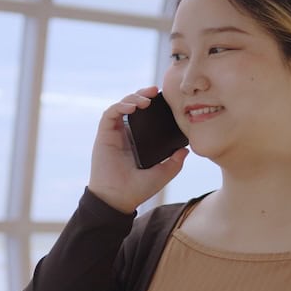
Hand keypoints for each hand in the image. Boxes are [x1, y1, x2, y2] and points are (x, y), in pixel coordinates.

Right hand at [87, 86, 187, 213]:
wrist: (118, 199)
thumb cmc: (137, 189)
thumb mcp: (162, 174)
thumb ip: (175, 163)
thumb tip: (187, 149)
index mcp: (138, 141)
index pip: (145, 116)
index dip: (153, 104)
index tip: (165, 98)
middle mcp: (125, 134)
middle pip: (132, 106)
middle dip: (143, 95)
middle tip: (156, 90)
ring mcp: (114, 134)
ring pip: (121, 106)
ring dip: (132, 98)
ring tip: (145, 101)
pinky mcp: (104, 135)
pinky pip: (110, 114)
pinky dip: (120, 106)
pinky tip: (132, 108)